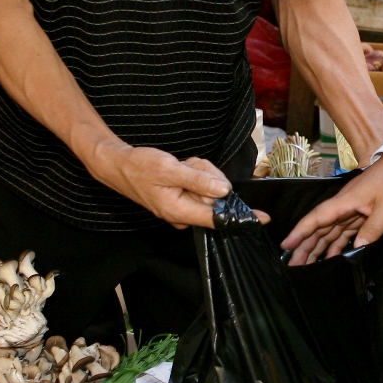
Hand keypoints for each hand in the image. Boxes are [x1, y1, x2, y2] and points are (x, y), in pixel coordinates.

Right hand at [92, 145, 233, 228]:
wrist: (119, 165)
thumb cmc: (141, 167)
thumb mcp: (171, 169)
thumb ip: (199, 181)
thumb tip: (224, 191)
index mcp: (180, 211)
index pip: (217, 218)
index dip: (240, 217)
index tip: (263, 218)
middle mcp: (183, 214)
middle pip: (215, 197)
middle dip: (207, 175)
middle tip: (189, 164)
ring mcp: (183, 207)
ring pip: (209, 188)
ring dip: (199, 171)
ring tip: (181, 165)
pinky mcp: (183, 199)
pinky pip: (200, 185)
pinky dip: (194, 172)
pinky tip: (181, 167)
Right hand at [281, 154, 382, 264]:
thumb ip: (373, 228)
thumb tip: (357, 248)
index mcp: (344, 202)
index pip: (318, 218)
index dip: (301, 231)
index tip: (286, 244)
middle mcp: (342, 207)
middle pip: (318, 228)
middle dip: (304, 246)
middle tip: (292, 265)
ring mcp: (349, 212)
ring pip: (327, 233)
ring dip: (316, 249)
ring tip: (304, 266)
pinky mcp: (358, 216)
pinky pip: (341, 233)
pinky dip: (334, 246)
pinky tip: (329, 259)